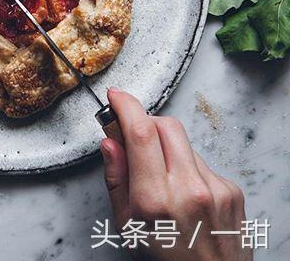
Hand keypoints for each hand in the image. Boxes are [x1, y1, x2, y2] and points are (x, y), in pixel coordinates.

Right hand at [101, 89, 249, 259]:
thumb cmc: (165, 260)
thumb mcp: (127, 225)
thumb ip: (116, 179)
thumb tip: (109, 142)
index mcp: (155, 200)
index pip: (141, 133)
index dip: (126, 106)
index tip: (116, 96)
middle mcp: (188, 190)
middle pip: (165, 125)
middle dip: (146, 122)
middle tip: (134, 137)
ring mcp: (214, 188)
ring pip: (183, 142)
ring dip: (167, 147)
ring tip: (162, 178)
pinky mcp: (231, 190)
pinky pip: (202, 162)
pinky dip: (188, 168)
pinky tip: (185, 193)